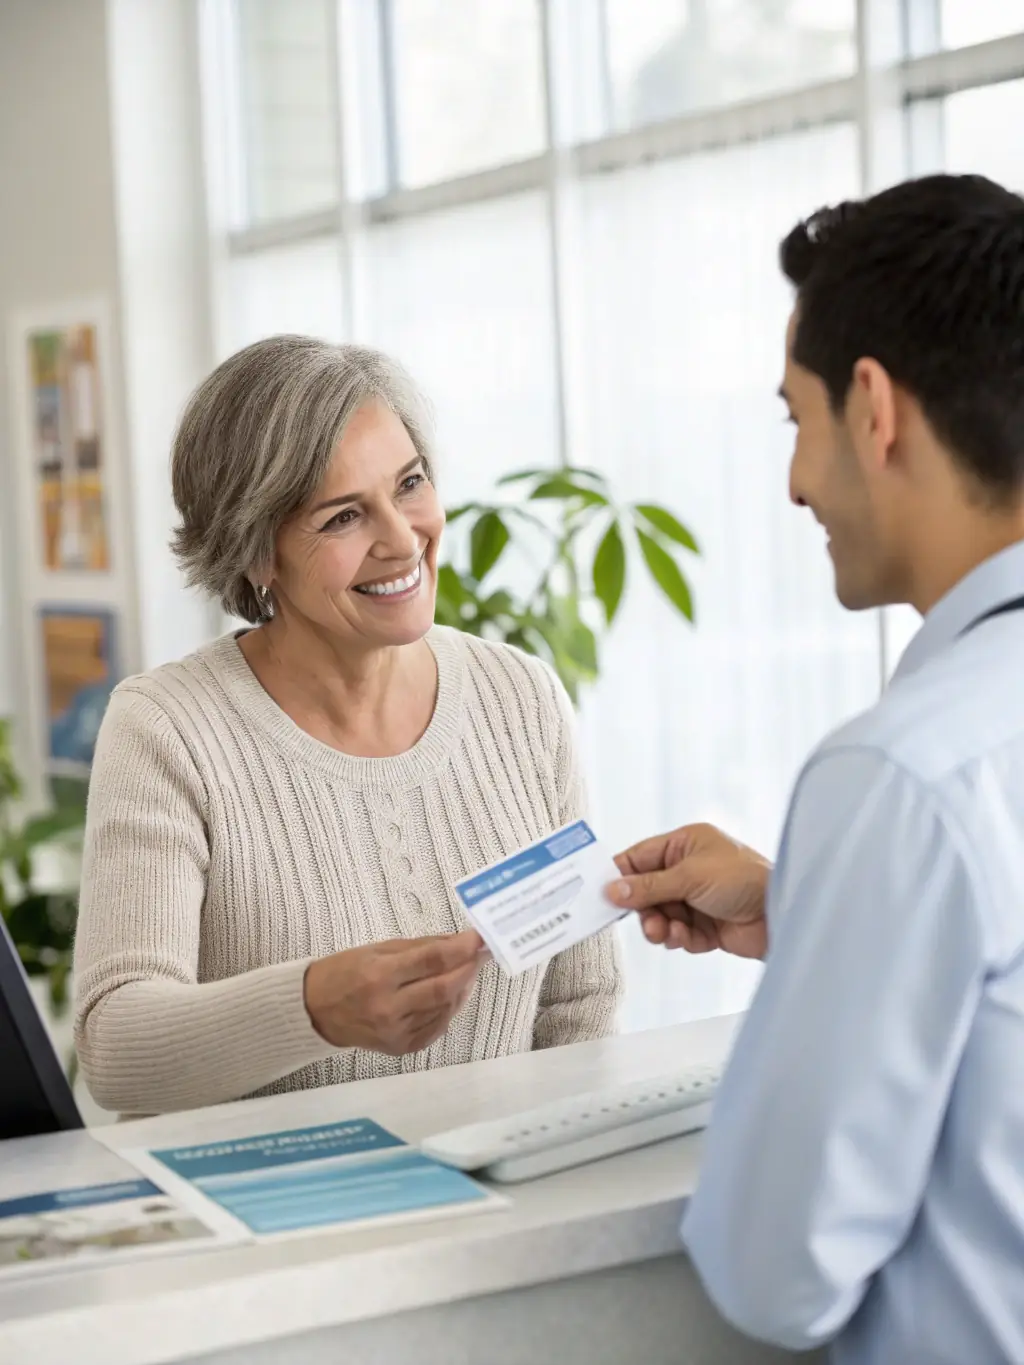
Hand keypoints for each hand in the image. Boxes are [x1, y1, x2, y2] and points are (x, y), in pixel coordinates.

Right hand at [303, 931, 485, 1053]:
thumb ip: (420, 947)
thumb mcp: (378, 950)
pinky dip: (448, 1009)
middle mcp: (388, 1007)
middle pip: (443, 989)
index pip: (431, 961)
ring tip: (466, 971)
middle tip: (482, 954)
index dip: (460, 949)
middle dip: (468, 969)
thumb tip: (459, 941)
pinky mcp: (400, 1048)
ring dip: (461, 988)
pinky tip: (451, 995)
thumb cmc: (345, 972)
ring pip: (444, 1009)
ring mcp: (396, 1032)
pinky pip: (436, 1027)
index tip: (479, 938)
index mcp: (379, 976)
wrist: (315, 1011)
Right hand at [606, 823, 770, 959]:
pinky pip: (679, 933)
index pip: (639, 857)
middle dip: (643, 908)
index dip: (620, 876)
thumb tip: (611, 890)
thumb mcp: (690, 877)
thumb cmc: (742, 880)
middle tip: (646, 922)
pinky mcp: (707, 926)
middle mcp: (689, 869)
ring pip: (660, 915)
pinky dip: (678, 938)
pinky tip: (685, 938)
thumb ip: (649, 886)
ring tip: (665, 933)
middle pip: (646, 891)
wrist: (783, 914)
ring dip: (659, 926)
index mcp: (685, 844)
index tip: (600, 894)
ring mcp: (698, 899)